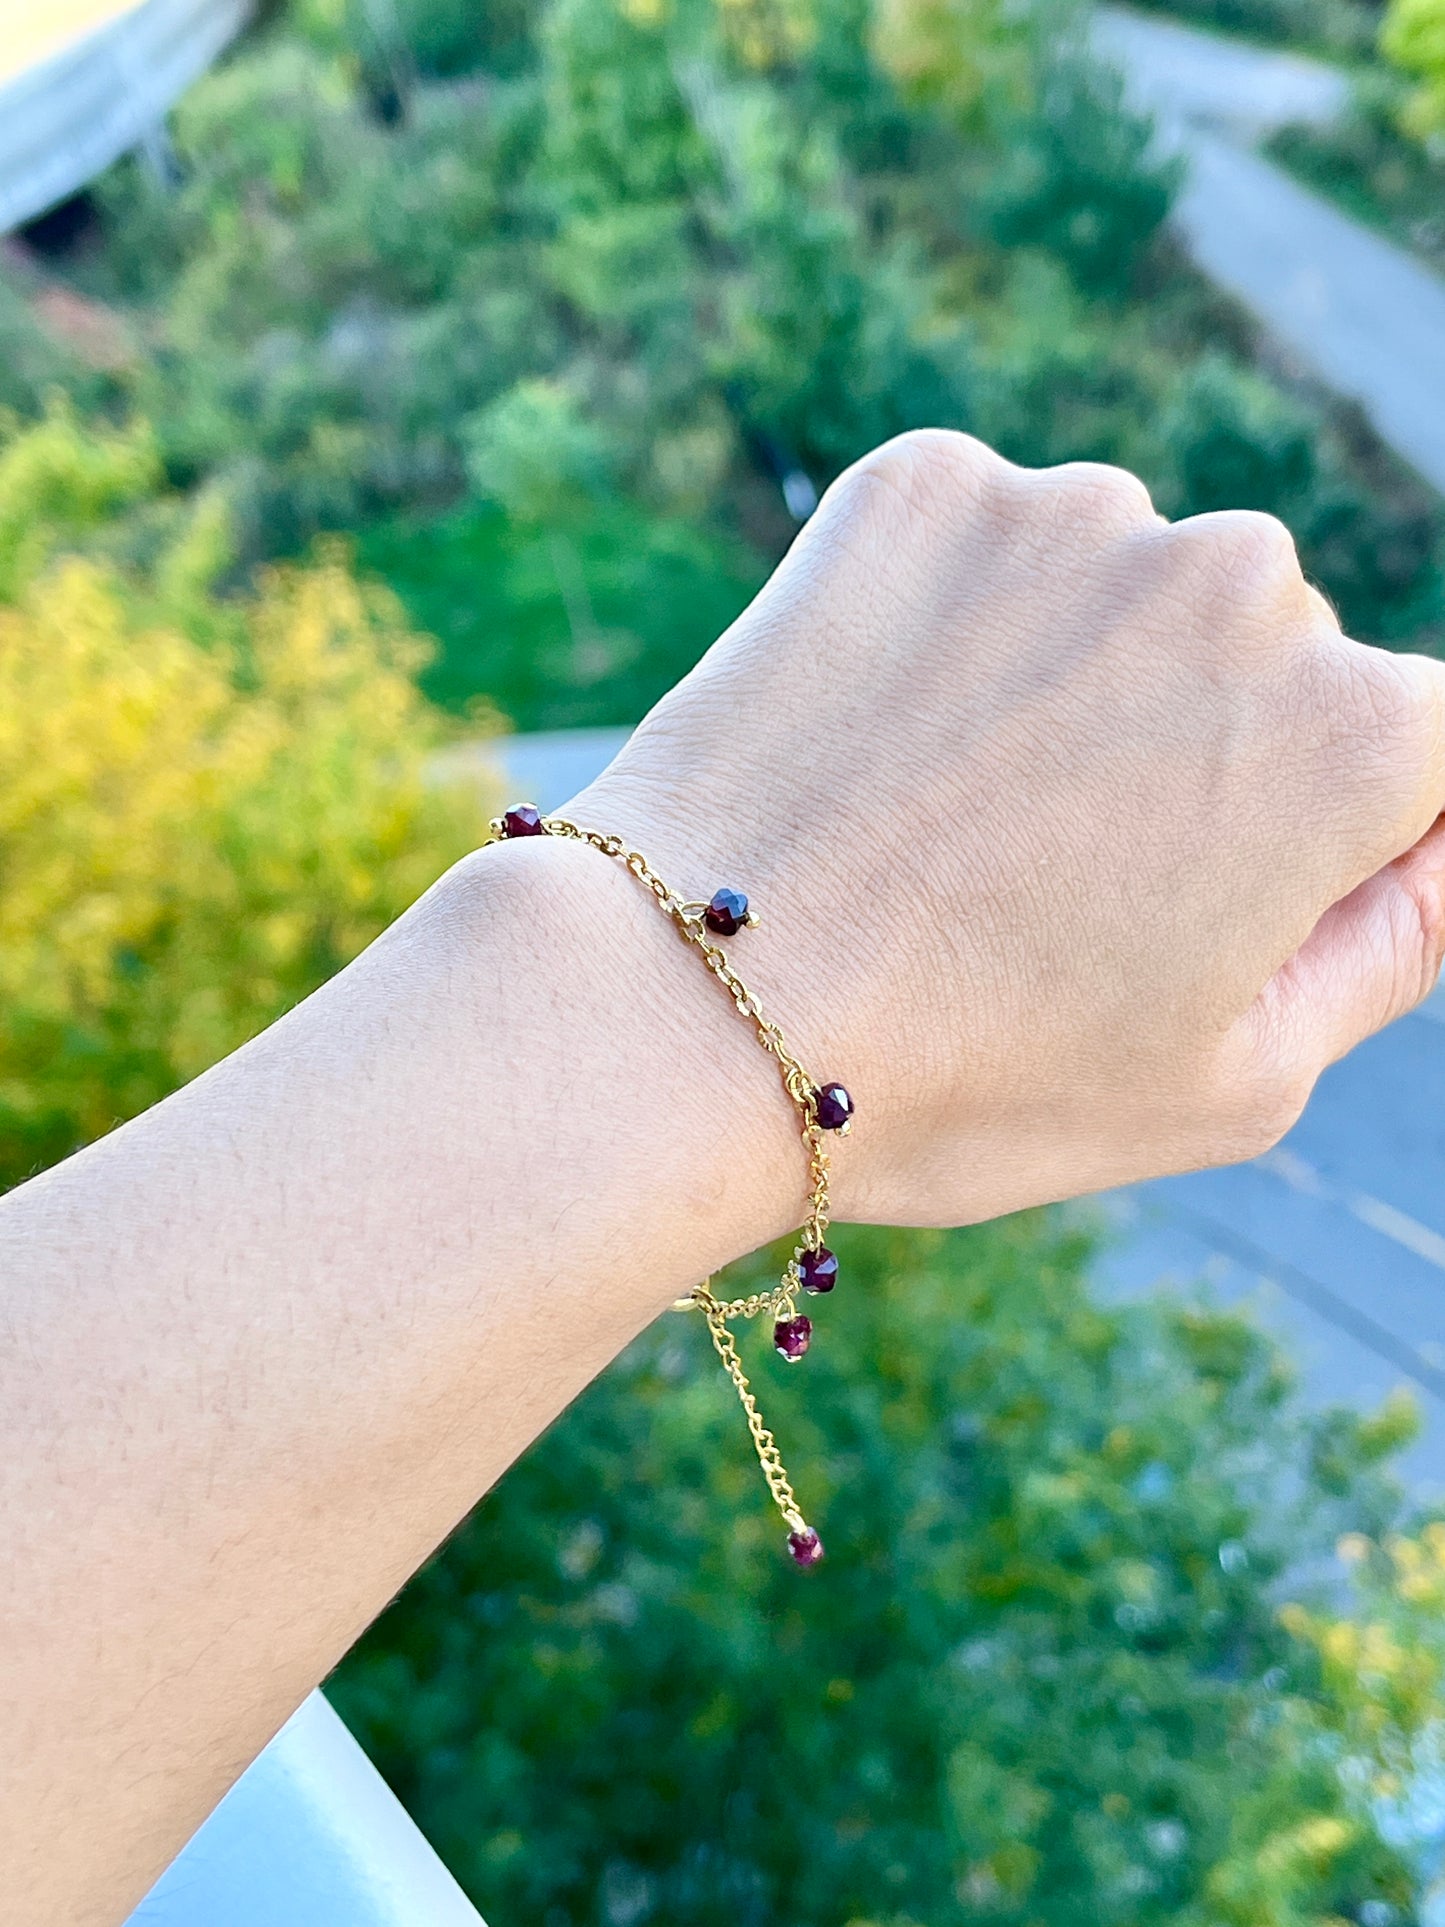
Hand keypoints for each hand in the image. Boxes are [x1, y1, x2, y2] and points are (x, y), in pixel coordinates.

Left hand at [578, 430, 1444, 1224]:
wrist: (693, 998)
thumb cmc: (972, 1076)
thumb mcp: (1236, 1082)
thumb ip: (1392, 940)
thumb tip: (1438, 838)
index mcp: (1350, 736)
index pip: (1414, 749)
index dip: (1314, 838)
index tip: (1197, 896)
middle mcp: (1240, 581)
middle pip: (1263, 654)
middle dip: (1192, 748)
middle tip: (1043, 879)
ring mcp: (1073, 515)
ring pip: (1118, 589)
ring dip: (1063, 676)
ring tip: (943, 816)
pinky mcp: (926, 486)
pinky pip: (982, 543)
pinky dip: (947, 619)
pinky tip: (877, 735)